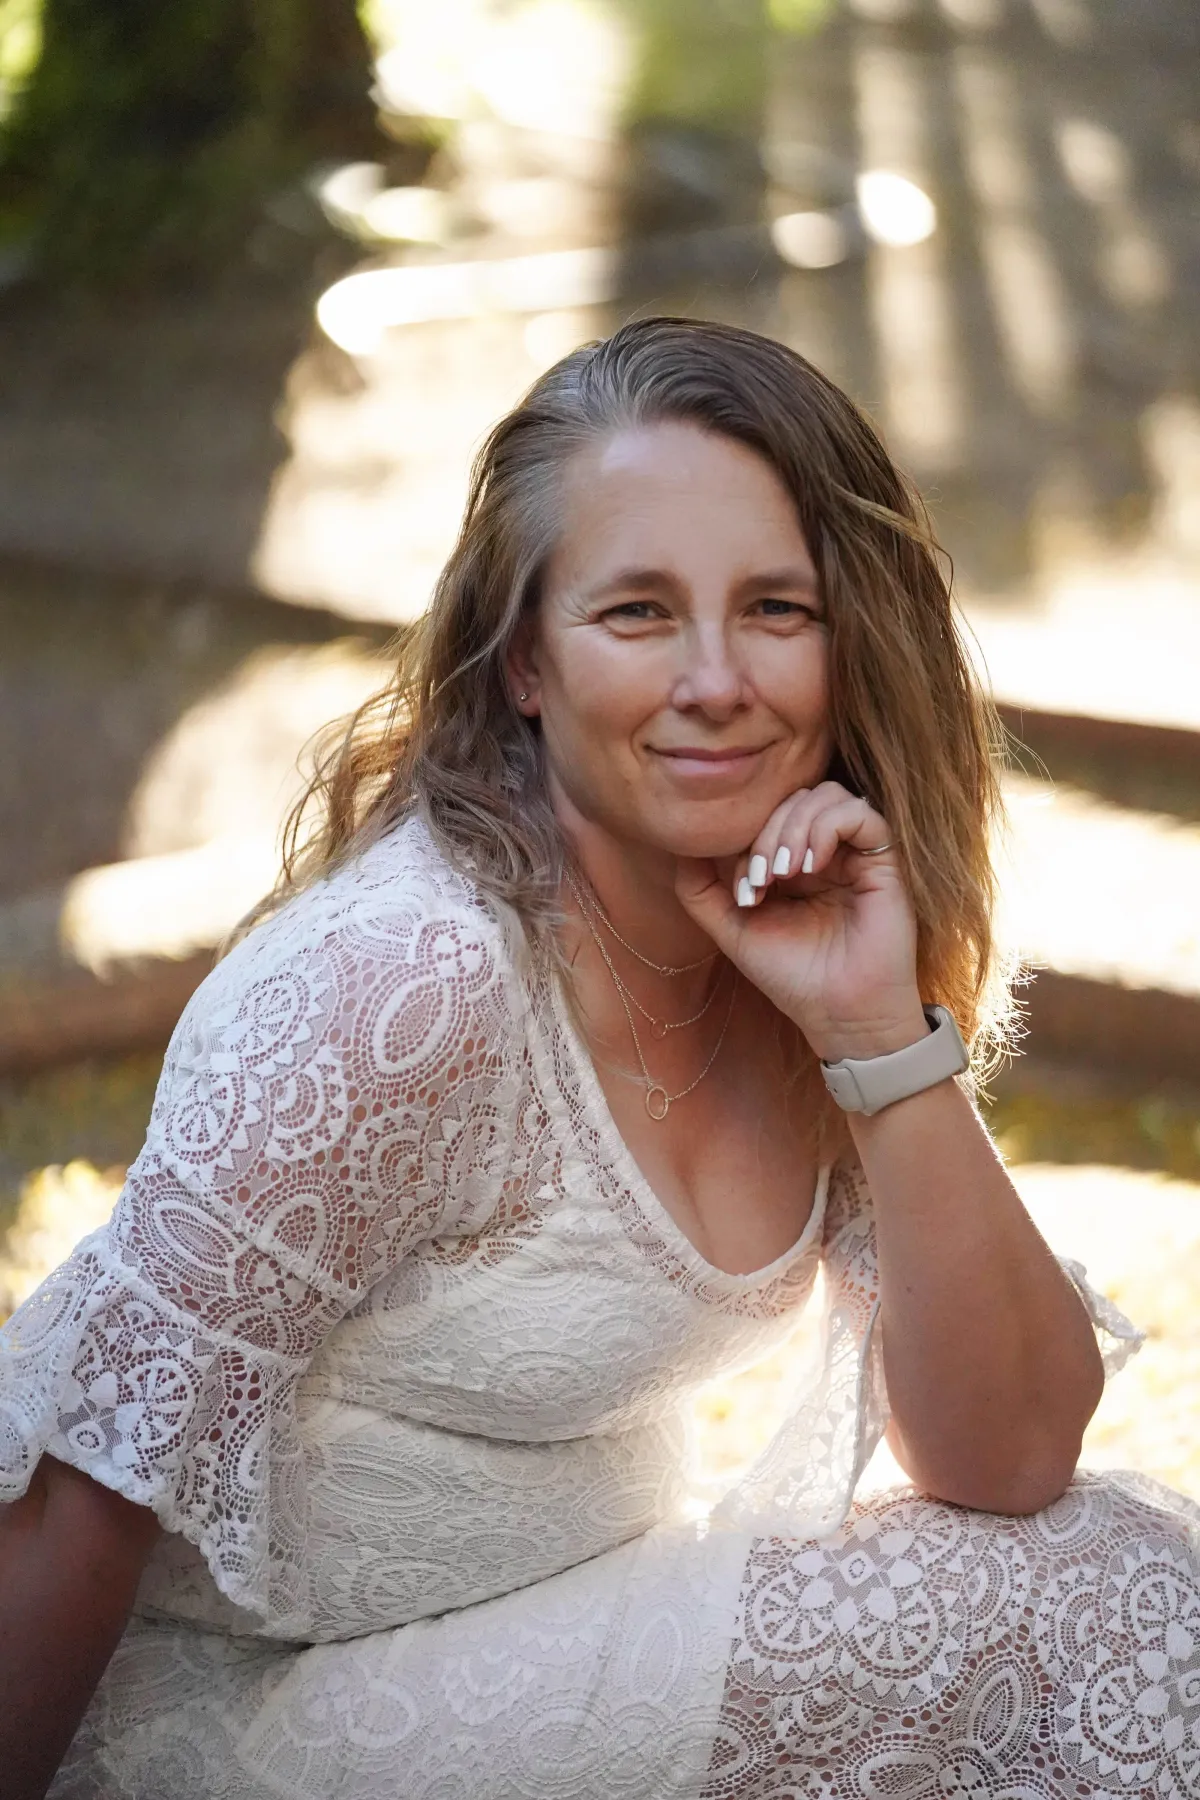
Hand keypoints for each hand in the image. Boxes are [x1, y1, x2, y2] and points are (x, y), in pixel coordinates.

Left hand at [674, 781, 926, 1061]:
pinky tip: (812, 865)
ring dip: (793, 827)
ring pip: (825, 796)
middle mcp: (825, 851)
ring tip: (785, 872)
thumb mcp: (732, 929)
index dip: (747, 835)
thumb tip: (681, 846)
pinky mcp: (884, 861)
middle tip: (762, 878)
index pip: (766, 814)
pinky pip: (860, 812)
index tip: (743, 884)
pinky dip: (828, 827)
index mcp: (791, 862)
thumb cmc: (792, 976)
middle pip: (793, 798)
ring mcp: (854, 854)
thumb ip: (700, 890)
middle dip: (767, 830)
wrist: (840, 1015)